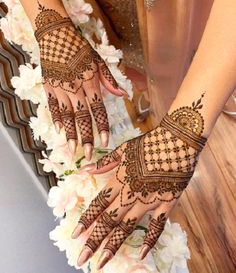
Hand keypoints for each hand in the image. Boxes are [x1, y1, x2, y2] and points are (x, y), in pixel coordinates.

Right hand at [34, 3, 125, 158]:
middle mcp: (76, 89)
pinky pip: (52, 106)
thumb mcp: (99, 61)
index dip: (103, 127)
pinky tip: (59, 131)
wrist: (57, 35)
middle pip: (82, 118)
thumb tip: (124, 94)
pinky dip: (56, 118)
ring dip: (70, 134)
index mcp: (90, 84)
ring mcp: (60, 89)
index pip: (98, 111)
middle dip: (86, 137)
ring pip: (67, 116)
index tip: (106, 142)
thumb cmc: (80, 48)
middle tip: (90, 155)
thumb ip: (110, 80)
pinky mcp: (49, 87)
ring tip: (72, 149)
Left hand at [71, 94, 206, 269]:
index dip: (86, 220)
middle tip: (81, 258)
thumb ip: (105, 162)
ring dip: (114, 244)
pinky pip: (158, 225)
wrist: (178, 140)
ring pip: (129, 226)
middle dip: (94, 240)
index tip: (76, 235)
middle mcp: (132, 193)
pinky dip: (150, 240)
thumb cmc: (150, 142)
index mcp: (121, 179)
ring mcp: (150, 200)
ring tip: (102, 261)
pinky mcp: (167, 202)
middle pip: (110, 220)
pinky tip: (142, 254)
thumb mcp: (124, 149)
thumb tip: (85, 170)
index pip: (99, 204)